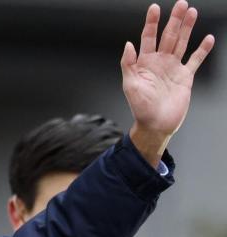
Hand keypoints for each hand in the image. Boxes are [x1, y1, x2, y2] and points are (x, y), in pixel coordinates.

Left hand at [122, 1, 214, 165]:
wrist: (155, 124)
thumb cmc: (140, 108)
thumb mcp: (130, 85)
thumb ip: (128, 64)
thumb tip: (128, 44)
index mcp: (145, 63)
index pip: (148, 37)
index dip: (151, 22)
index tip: (155, 8)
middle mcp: (160, 62)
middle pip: (168, 36)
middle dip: (174, 20)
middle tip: (181, 3)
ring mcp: (173, 68)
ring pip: (182, 43)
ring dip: (187, 28)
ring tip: (192, 12)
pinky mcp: (185, 77)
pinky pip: (195, 60)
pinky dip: (202, 50)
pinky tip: (208, 38)